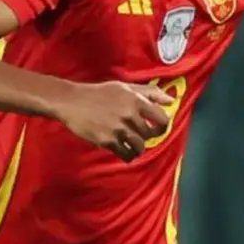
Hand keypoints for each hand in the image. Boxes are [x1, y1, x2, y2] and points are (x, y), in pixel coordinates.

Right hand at [55, 81, 174, 161]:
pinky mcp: (107, 141)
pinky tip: (123, 150)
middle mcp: (129, 115)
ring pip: (140, 147)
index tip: (158, 128)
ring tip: (130, 143)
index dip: (163, 126)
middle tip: (140, 135)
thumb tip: (171, 100)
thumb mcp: (125, 87)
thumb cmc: (100, 93)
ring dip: (137, 147)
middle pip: (150, 134)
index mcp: (136, 100)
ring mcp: (118, 129)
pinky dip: (127, 155)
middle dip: (147, 137)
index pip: (162, 118)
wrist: (72, 102)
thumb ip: (150, 93)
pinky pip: (126, 154)